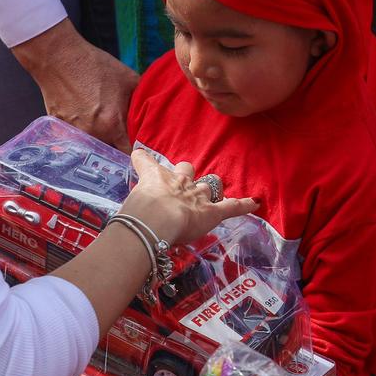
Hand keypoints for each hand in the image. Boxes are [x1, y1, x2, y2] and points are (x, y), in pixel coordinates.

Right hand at [13, 19, 139, 151]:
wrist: (58, 57)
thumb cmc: (94, 66)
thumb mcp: (128, 79)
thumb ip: (141, 101)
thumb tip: (152, 112)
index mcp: (112, 124)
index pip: (128, 152)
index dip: (135, 152)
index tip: (139, 148)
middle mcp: (93, 133)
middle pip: (110, 152)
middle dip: (117, 145)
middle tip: (122, 134)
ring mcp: (74, 132)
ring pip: (93, 146)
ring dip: (100, 139)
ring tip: (101, 122)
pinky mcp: (60, 128)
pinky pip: (76, 137)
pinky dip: (82, 131)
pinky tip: (84, 115)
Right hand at [124, 149, 256, 245]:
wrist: (156, 217)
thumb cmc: (137, 211)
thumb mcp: (127, 202)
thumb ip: (129, 203)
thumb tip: (121, 214)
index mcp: (156, 178)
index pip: (150, 164)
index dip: (147, 163)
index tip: (142, 158)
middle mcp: (179, 182)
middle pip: (187, 170)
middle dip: (187, 175)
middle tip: (184, 183)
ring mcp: (198, 196)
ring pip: (209, 185)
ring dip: (210, 189)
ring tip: (213, 193)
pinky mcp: (213, 211)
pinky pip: (232, 206)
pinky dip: (244, 205)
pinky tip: (255, 203)